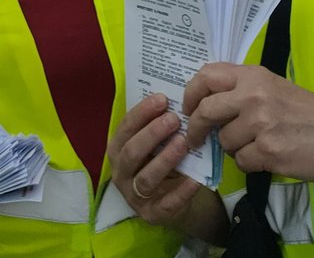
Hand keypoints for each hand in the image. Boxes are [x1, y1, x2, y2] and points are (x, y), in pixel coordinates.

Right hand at [107, 94, 204, 226]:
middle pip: (132, 152)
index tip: (162, 99)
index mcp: (117, 149)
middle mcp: (121, 173)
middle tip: (174, 119)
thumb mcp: (154, 143)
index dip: (142, 112)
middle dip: (152, 133)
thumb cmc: (160, 160)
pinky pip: (168, 203)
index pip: (125, 128)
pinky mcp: (153, 214)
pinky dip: (182, 191)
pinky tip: (196, 179)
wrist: (172, 199)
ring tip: (183, 143)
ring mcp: (134, 196)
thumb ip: (158, 126)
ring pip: (146, 178)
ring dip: (165, 159)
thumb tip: (174, 98)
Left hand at [184, 63, 313, 180]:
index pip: (205, 76)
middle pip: (205, 111)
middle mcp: (253, 95)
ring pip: (224, 141)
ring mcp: (260, 124)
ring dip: (233, 148)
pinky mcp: (269, 152)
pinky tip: (267, 157)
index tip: (189, 108)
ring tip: (255, 144)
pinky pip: (241, 162)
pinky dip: (250, 163)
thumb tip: (205, 102)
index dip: (191, 93)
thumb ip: (241, 88)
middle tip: (196, 138)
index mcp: (252, 75)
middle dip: (196, 127)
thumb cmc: (308, 109)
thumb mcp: (272, 85)